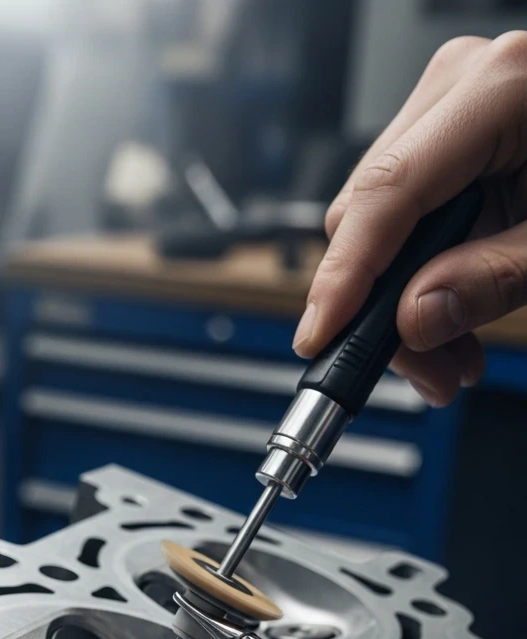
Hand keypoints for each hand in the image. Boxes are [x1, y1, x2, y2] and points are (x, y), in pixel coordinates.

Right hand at [296, 32, 526, 406]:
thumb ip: (492, 279)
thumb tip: (414, 320)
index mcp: (499, 88)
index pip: (388, 190)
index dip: (345, 274)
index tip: (321, 336)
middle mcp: (461, 84)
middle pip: (368, 211)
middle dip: (381, 305)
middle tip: (424, 372)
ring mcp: (448, 106)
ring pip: (375, 221)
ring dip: (400, 300)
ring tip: (449, 360)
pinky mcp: (448, 138)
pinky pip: (403, 213)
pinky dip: (418, 272)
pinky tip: (447, 312)